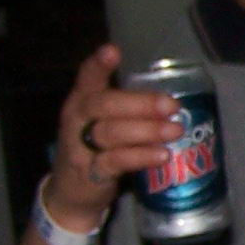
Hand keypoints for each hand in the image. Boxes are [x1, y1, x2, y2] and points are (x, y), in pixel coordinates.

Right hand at [45, 44, 183, 232]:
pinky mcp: (89, 173)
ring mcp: (80, 147)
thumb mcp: (102, 123)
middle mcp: (77, 121)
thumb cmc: (94, 149)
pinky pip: (116, 162)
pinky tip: (162, 155)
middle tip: (171, 105)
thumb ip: (127, 109)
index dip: (98, 65)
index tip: (112, 51)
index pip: (87, 79)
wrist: (70, 193)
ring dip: (147, 130)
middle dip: (140, 103)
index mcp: (81, 102)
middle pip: (104, 105)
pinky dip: (141, 157)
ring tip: (175, 130)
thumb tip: (170, 101)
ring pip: (111, 133)